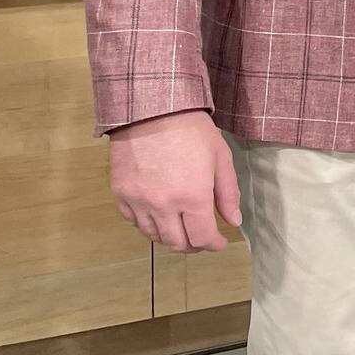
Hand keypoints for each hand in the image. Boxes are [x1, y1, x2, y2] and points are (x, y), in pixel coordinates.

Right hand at [109, 109, 241, 251]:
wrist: (152, 109)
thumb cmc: (192, 130)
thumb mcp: (220, 157)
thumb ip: (228, 193)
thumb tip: (233, 222)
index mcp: (192, 197)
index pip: (201, 238)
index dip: (212, 245)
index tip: (219, 242)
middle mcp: (163, 205)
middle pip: (176, 243)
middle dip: (193, 245)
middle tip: (201, 238)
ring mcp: (138, 201)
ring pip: (154, 235)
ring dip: (170, 237)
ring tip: (181, 227)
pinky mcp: (120, 194)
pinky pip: (133, 221)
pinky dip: (148, 225)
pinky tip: (158, 216)